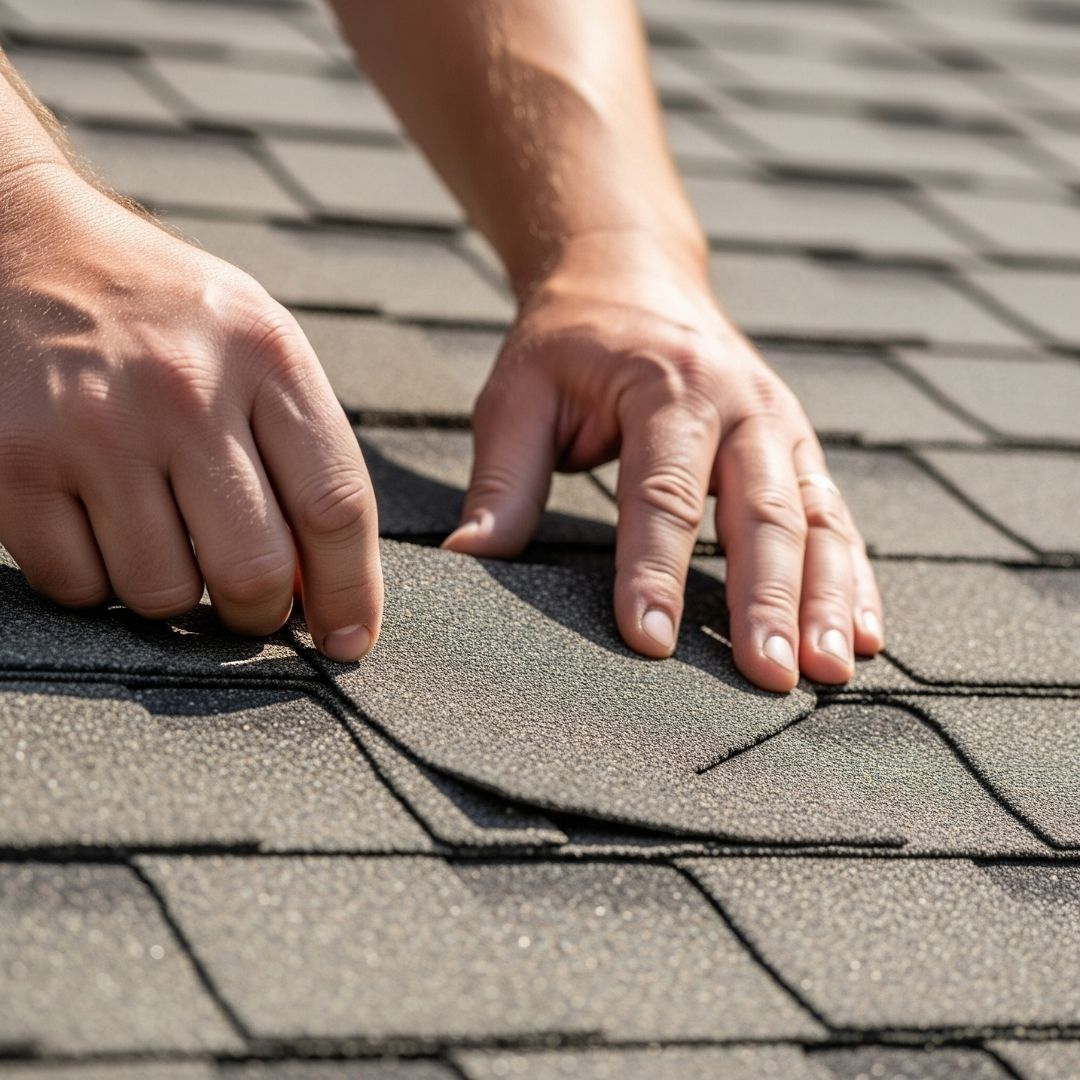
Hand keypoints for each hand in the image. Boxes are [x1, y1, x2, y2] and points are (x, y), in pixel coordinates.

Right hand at [0, 164, 380, 660]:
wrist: (26, 243)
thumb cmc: (163, 312)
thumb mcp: (256, 344)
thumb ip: (299, 448)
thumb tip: (318, 582)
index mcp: (266, 357)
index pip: (336, 505)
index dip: (352, 592)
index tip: (349, 640)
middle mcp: (183, 391)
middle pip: (255, 568)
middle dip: (261, 614)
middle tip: (252, 608)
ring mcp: (94, 428)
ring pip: (163, 593)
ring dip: (175, 598)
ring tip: (167, 545)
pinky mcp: (12, 460)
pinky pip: (76, 585)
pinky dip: (96, 583)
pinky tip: (100, 529)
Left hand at [443, 233, 883, 690]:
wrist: (631, 275)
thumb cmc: (569, 343)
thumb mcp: (519, 394)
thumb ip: (503, 478)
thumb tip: (469, 558)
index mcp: (666, 385)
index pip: (661, 491)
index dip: (653, 570)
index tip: (649, 642)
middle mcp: (740, 404)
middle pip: (761, 511)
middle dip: (766, 599)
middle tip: (767, 677)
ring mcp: (781, 425)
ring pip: (818, 519)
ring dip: (826, 599)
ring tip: (827, 670)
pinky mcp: (799, 448)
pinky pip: (837, 515)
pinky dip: (855, 577)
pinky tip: (863, 634)